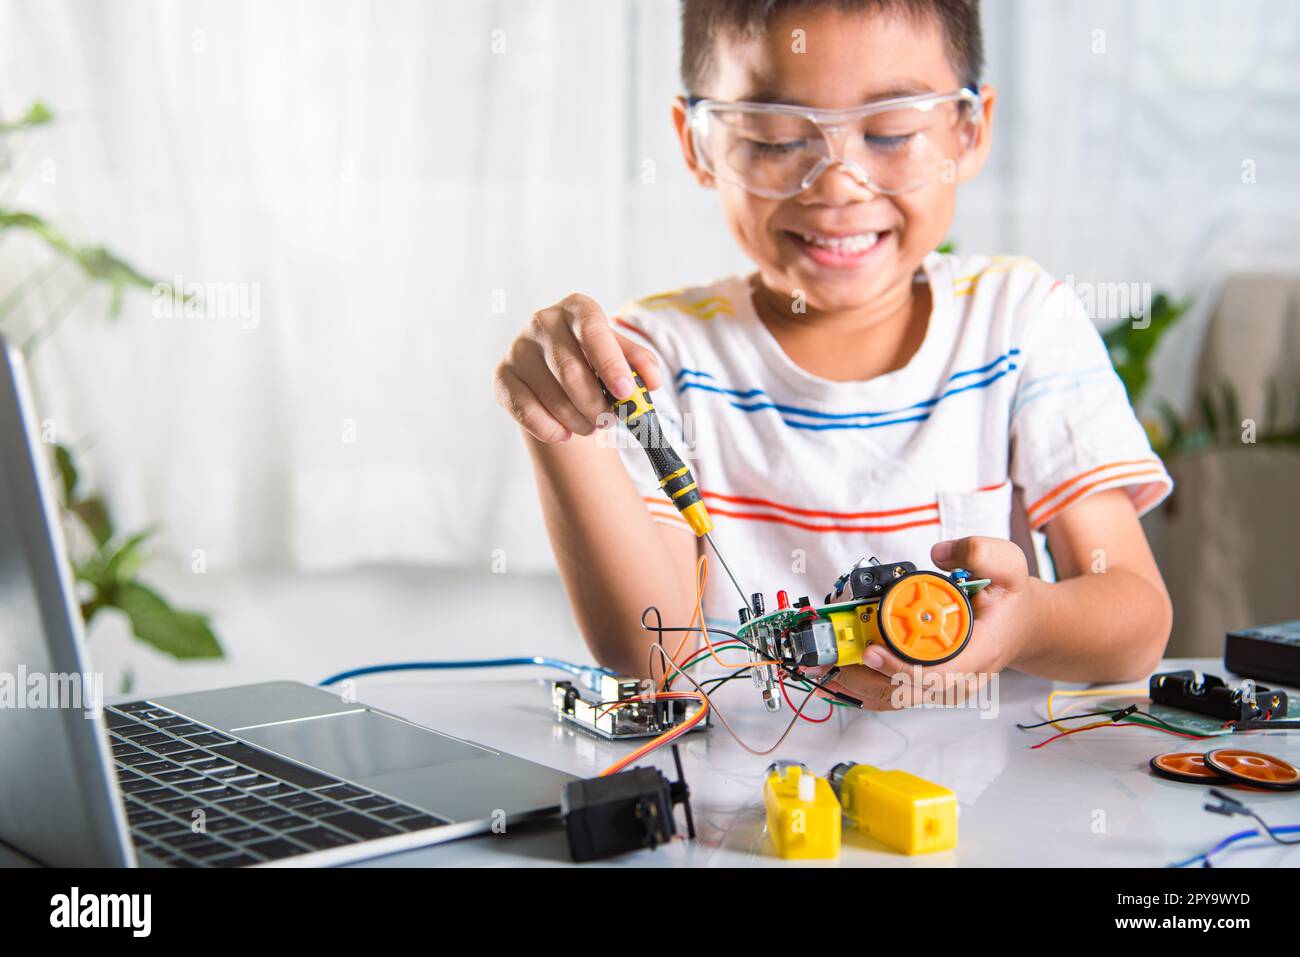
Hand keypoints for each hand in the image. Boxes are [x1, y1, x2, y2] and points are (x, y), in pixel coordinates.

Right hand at [492, 293, 661, 442]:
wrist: (557, 372)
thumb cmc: (595, 360)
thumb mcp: (621, 354)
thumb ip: (640, 364)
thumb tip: (651, 382)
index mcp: (576, 308)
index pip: (593, 330)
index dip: (611, 364)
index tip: (627, 393)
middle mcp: (543, 321)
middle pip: (571, 371)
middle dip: (597, 405)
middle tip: (611, 421)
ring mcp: (518, 348)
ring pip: (552, 396)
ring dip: (579, 421)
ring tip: (593, 425)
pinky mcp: (503, 376)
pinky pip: (527, 411)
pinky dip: (552, 429)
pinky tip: (566, 432)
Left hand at [820, 537, 1035, 710]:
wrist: (1022, 623)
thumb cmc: (1010, 598)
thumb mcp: (1008, 565)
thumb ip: (978, 552)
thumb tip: (939, 553)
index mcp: (980, 653)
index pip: (937, 674)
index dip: (900, 668)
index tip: (871, 651)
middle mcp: (960, 678)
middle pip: (908, 692)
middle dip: (867, 677)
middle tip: (835, 657)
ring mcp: (944, 686)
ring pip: (897, 698)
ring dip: (859, 686)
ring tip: (827, 667)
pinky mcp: (930, 686)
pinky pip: (894, 695)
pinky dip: (865, 688)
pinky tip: (838, 677)